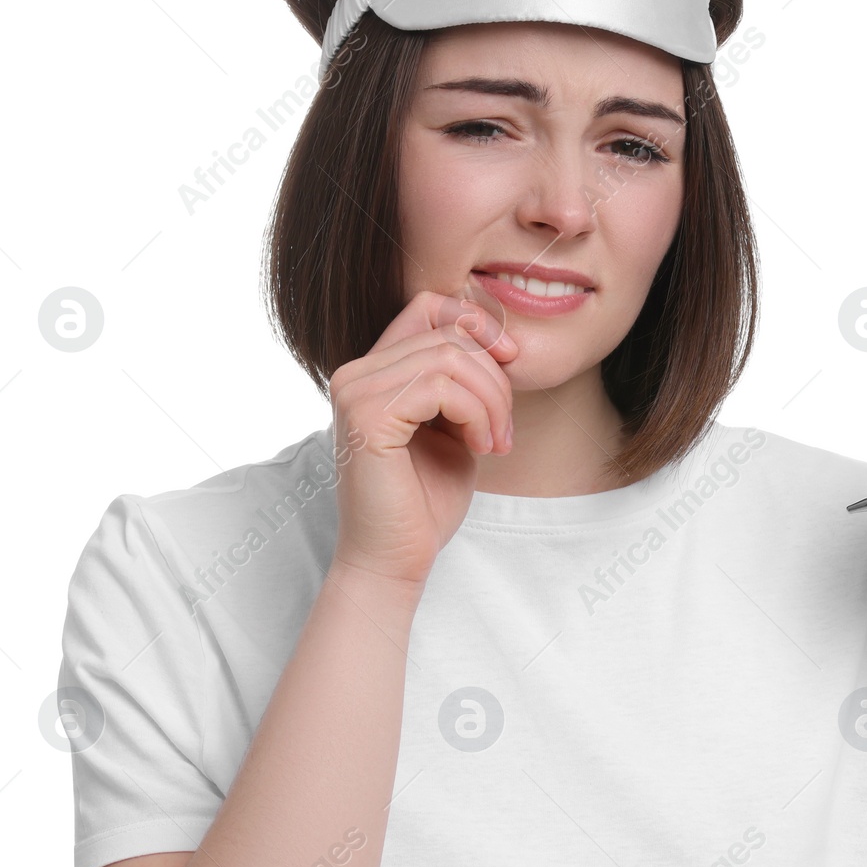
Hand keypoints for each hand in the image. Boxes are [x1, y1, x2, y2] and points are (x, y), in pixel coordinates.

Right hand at [326, 291, 518, 588]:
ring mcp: (355, 391)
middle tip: (505, 431)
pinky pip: (442, 386)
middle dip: (496, 380)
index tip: (511, 362)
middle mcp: (356, 373)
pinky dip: (476, 414)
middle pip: (449, 333)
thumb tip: (502, 341)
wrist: (395, 561)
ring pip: (450, 357)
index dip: (477, 323)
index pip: (428, 306)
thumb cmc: (425, 502)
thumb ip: (466, 384)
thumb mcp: (456, 428)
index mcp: (375, 372)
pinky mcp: (365, 416)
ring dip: (492, 401)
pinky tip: (480, 447)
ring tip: (496, 442)